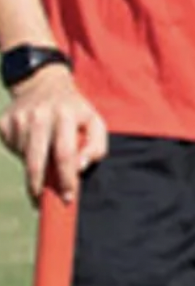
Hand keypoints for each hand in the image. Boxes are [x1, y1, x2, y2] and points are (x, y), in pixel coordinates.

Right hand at [0, 66, 107, 202]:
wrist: (43, 84)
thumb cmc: (75, 110)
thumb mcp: (94, 122)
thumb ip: (95, 146)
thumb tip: (80, 167)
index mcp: (65, 115)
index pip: (65, 154)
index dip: (66, 178)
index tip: (68, 197)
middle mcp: (39, 115)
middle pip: (36, 160)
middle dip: (39, 185)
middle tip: (42, 200)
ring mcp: (18, 118)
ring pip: (24, 156)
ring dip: (33, 166)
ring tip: (44, 155)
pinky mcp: (3, 122)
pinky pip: (12, 148)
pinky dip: (22, 153)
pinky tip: (31, 142)